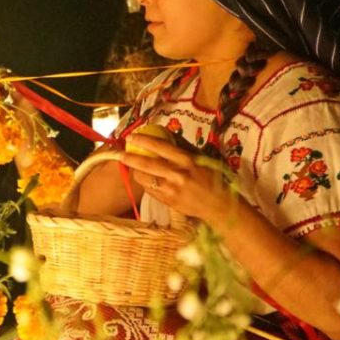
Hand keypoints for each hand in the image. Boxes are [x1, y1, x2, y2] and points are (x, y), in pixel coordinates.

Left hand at [119, 136, 233, 221]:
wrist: (218, 205)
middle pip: (148, 165)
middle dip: (131, 158)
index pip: (161, 147)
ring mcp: (172, 191)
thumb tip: (166, 135)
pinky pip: (150, 191)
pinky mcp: (168, 202)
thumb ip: (184, 149)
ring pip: (146, 179)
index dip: (144, 141)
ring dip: (136, 172)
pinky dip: (145, 184)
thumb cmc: (212, 179)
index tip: (132, 137)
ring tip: (130, 167)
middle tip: (121, 153)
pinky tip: (143, 179)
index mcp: (187, 161)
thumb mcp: (202, 159)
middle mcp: (178, 175)